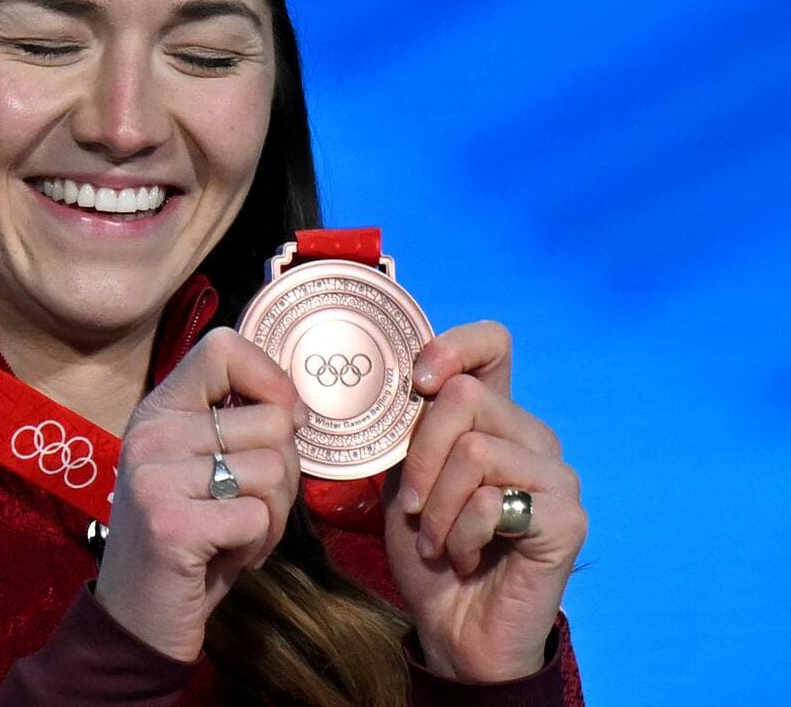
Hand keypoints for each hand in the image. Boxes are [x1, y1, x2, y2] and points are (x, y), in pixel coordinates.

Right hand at [95, 328, 305, 661]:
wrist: (138, 618)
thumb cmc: (187, 537)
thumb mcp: (202, 468)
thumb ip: (239, 427)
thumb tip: (298, 408)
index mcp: (159, 410)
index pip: (221, 348)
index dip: (270, 378)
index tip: (281, 419)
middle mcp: (151, 434)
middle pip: (271, 421)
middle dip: (283, 474)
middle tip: (247, 508)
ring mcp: (156, 477)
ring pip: (275, 470)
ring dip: (273, 515)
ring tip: (235, 534)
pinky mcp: (171, 524)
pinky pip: (259, 516)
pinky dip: (257, 544)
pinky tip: (225, 557)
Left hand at [384, 321, 586, 681]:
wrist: (453, 626)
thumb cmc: (428, 548)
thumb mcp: (404, 477)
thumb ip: (408, 428)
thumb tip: (403, 380)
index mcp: (494, 417)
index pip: (492, 344)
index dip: (452, 347)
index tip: (419, 382)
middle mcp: (531, 436)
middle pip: (464, 398)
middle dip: (419, 459)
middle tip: (415, 509)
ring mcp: (556, 476)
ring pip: (474, 450)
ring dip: (436, 508)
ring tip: (439, 541)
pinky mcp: (566, 518)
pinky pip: (491, 501)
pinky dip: (460, 535)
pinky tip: (465, 557)